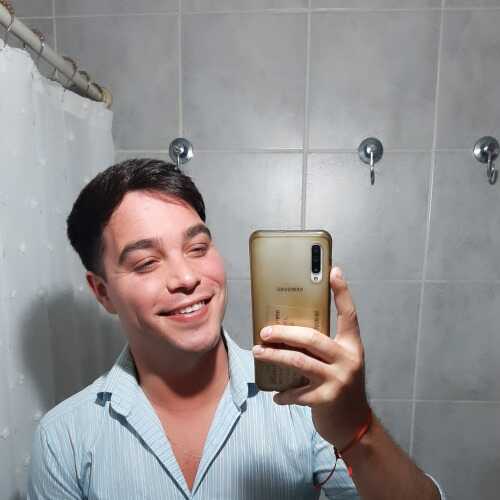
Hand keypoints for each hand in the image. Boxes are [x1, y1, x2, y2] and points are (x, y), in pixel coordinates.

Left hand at [252, 266, 370, 449]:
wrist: (355, 424)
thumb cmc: (342, 385)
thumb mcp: (341, 361)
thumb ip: (324, 347)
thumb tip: (290, 330)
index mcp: (352, 345)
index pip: (349, 314)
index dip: (342, 292)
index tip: (333, 271)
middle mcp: (348, 359)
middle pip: (312, 337)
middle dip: (284, 333)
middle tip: (264, 331)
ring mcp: (338, 379)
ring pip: (300, 361)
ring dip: (275, 356)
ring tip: (259, 352)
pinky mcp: (327, 399)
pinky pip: (297, 392)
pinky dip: (283, 393)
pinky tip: (275, 394)